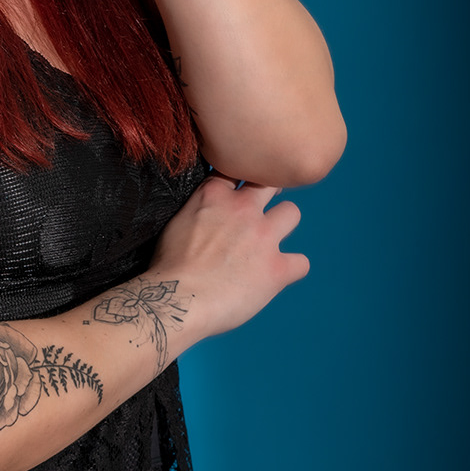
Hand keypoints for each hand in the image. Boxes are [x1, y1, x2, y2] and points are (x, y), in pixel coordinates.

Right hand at [149, 177, 309, 346]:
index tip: (234, 195)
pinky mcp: (278, 267)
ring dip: (282, 225)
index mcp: (214, 195)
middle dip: (267, 194)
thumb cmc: (168, 268)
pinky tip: (277, 276)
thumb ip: (198, 211)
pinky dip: (291, 269)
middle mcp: (244, 209)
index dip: (237, 182)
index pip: (236, 170)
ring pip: (292, 213)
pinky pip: (301, 262)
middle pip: (270, 183)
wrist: (176, 300)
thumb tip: (207, 218)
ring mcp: (264, 236)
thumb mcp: (177, 223)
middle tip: (257, 214)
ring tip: (269, 243)